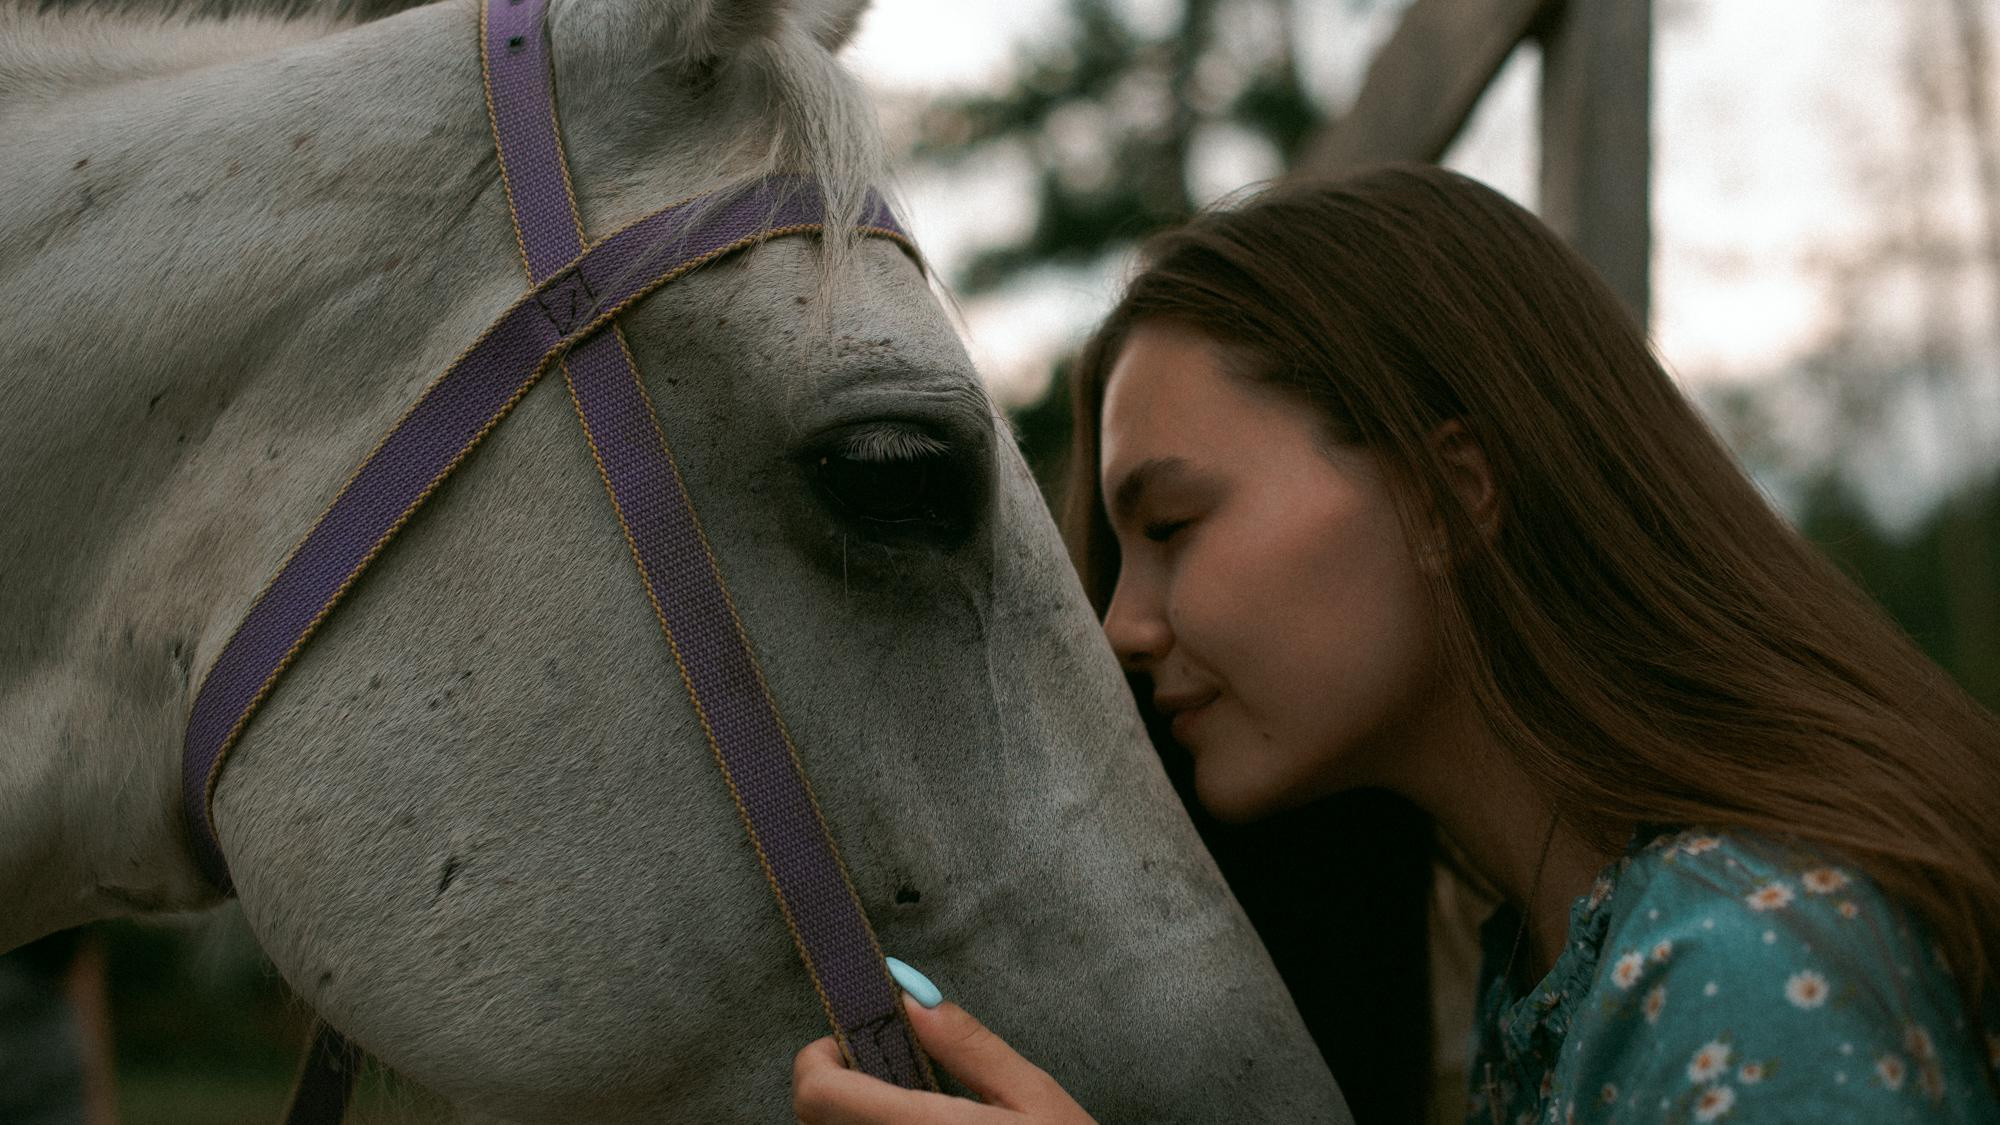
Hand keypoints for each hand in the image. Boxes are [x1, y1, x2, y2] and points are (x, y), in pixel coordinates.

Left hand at [792, 994, 1096, 1123]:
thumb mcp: (1034, 1097)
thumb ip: (968, 1047)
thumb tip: (914, 999)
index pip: (817, 1093)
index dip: (820, 1058)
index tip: (853, 1042)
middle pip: (815, 1120)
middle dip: (839, 1084)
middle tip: (889, 1071)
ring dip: (855, 1116)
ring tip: (911, 1107)